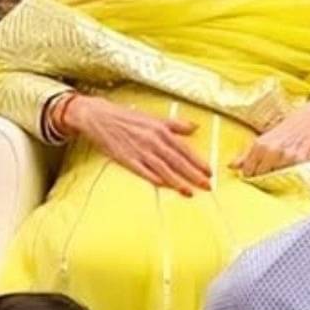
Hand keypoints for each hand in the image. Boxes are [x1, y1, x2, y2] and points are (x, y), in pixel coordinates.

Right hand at [64, 96, 210, 194]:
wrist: (99, 117)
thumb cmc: (127, 117)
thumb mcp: (153, 117)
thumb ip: (175, 124)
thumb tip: (195, 127)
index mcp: (161, 130)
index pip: (184, 149)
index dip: (198, 161)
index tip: (210, 172)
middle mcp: (152, 141)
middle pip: (177, 161)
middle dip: (193, 175)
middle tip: (207, 187)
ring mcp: (139, 151)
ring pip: (163, 169)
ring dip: (177, 182)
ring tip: (190, 192)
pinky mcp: (126, 159)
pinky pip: (143, 172)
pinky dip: (154, 179)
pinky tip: (165, 187)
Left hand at [231, 100, 309, 177]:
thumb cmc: (288, 129)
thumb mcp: (264, 138)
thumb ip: (247, 154)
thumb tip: (230, 166)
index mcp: (259, 145)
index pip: (248, 171)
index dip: (250, 175)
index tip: (254, 176)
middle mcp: (271, 151)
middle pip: (260, 177)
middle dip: (262, 179)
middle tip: (268, 176)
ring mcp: (286, 157)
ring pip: (274, 179)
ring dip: (276, 179)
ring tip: (280, 173)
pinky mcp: (300, 162)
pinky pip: (290, 176)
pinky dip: (289, 177)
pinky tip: (290, 171)